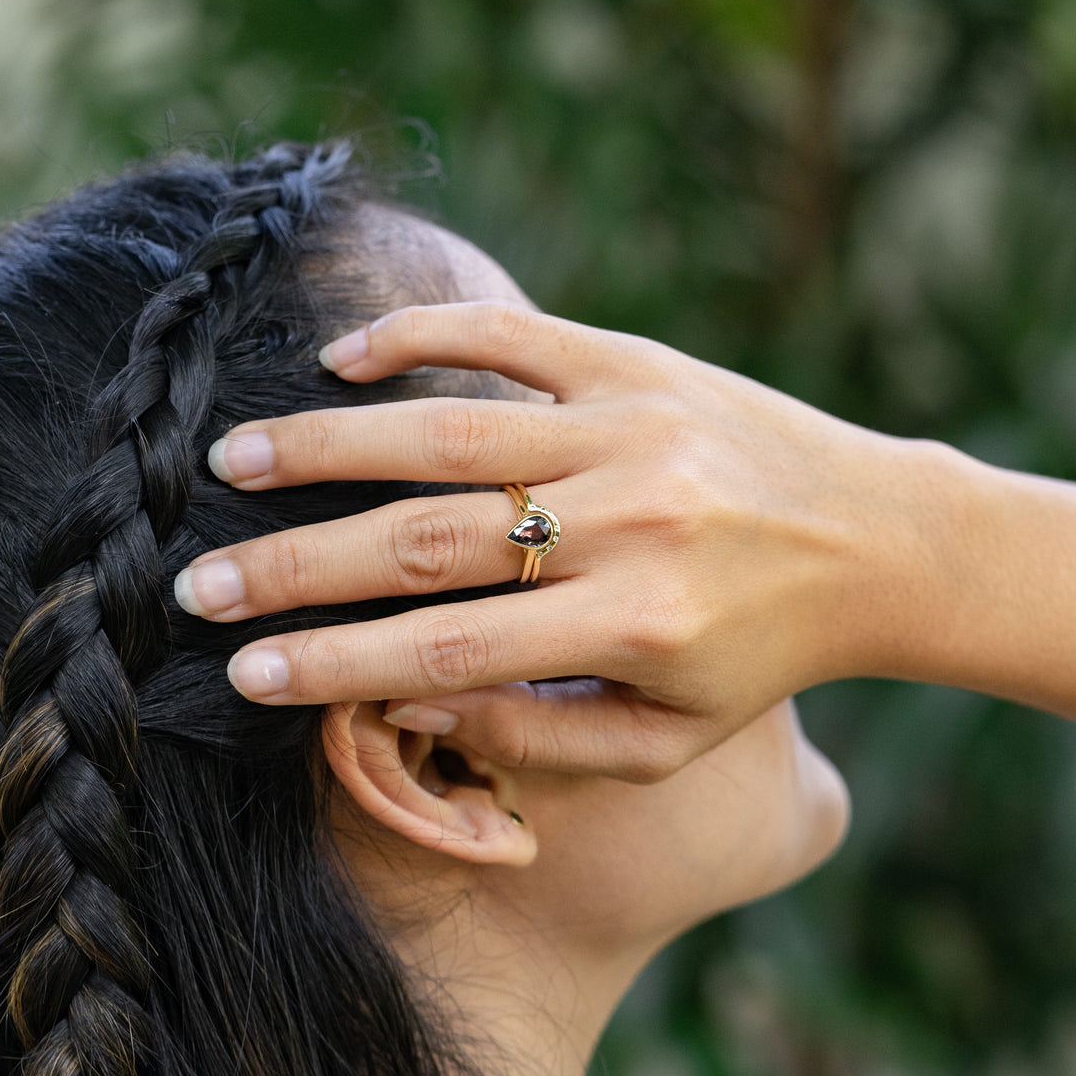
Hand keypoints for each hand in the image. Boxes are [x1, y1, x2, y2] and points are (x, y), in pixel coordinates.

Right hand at [172, 302, 934, 780]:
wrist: (875, 539)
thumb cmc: (756, 655)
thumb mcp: (665, 737)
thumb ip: (540, 738)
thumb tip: (418, 704)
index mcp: (630, 629)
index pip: (445, 653)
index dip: (331, 666)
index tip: (245, 673)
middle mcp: (625, 524)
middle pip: (424, 544)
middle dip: (296, 567)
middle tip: (200, 584)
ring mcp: (627, 430)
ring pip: (447, 434)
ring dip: (325, 446)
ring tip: (230, 461)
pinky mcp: (636, 362)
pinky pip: (512, 337)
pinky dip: (421, 339)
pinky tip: (343, 359)